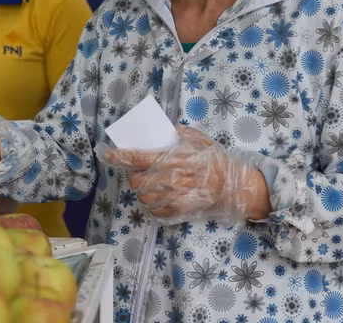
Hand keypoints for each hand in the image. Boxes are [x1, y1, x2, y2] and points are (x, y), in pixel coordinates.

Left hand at [102, 127, 268, 222]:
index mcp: (169, 157)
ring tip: (153, 187)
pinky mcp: (177, 211)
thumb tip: (162, 129)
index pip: (135, 157)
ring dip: (144, 192)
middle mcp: (166, 177)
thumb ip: (177, 134)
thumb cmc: (215, 160)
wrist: (234, 185)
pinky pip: (156, 212)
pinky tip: (162, 200)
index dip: (118, 156)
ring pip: (143, 197)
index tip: (107, 154)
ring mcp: (171, 196)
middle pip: (135, 181)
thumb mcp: (197, 139)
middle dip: (135, 177)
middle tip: (141, 173)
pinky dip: (155, 208)